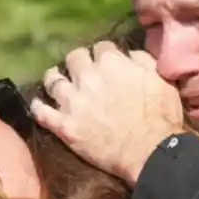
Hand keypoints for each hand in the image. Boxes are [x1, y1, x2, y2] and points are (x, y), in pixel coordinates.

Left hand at [31, 42, 183, 184]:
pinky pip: (41, 112)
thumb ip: (141, 60)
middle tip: (82, 71)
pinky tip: (38, 104)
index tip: (106, 61)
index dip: (104, 54)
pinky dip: (38, 106)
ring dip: (54, 79)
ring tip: (57, 81)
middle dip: (78, 61)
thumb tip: (128, 54)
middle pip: (73, 58)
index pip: (101, 47)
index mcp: (111, 62)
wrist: (150, 151)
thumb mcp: (161, 78)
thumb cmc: (160, 115)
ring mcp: (72, 102)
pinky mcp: (64, 126)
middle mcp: (87, 77)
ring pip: (52, 81)